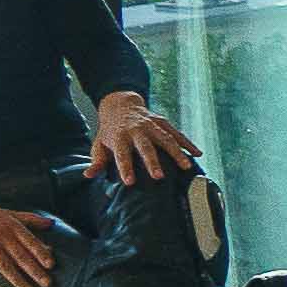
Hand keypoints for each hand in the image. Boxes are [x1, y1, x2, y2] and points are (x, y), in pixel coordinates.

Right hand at [0, 185, 70, 286]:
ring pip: (6, 266)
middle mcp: (2, 236)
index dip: (41, 253)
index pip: (30, 241)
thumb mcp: (8, 213)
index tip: (52, 265)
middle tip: (48, 284)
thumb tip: (52, 223)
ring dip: (19, 281)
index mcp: (12, 226)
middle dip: (35, 272)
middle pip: (21, 256)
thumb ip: (30, 219)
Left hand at [84, 90, 200, 185]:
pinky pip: (177, 133)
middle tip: (159, 177)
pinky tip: (198, 154)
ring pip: (166, 138)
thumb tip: (88, 175)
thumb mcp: (99, 144)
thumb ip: (97, 160)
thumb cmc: (110, 131)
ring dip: (177, 153)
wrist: (121, 104)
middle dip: (152, 161)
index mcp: (119, 137)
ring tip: (186, 167)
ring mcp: (151, 125)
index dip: (125, 167)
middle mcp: (136, 130)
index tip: (130, 182)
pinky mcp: (162, 122)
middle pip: (145, 146)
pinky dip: (188, 143)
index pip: (121, 154)